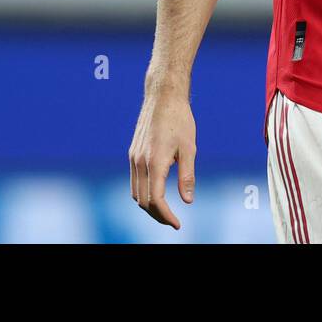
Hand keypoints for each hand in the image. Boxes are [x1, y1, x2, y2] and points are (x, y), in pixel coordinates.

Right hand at [128, 80, 195, 228]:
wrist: (163, 97)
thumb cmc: (180, 120)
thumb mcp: (189, 148)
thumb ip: (187, 176)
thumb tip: (188, 201)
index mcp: (155, 162)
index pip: (156, 200)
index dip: (166, 216)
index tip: (177, 224)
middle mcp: (140, 162)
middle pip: (143, 200)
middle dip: (157, 215)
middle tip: (173, 221)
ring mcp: (133, 157)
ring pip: (135, 192)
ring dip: (148, 205)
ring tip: (165, 210)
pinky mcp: (132, 153)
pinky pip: (134, 180)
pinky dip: (143, 192)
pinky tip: (156, 192)